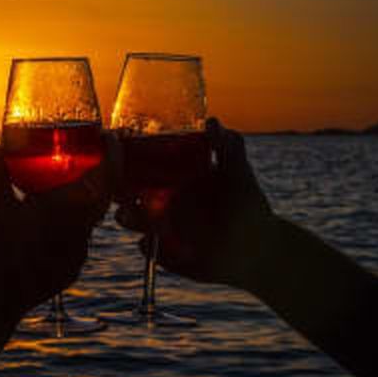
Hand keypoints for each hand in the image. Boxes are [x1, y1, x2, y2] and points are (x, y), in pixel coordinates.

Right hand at [0, 139, 114, 324]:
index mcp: (71, 212)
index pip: (108, 177)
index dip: (114, 154)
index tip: (109, 137)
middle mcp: (83, 231)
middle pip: (105, 194)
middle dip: (100, 171)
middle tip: (89, 151)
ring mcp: (81, 251)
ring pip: (93, 215)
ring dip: (87, 195)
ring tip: (69, 179)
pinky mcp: (74, 266)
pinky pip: (82, 234)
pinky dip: (76, 217)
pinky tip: (56, 214)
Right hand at [115, 118, 275, 290]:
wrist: (260, 245)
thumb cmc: (247, 204)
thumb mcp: (238, 172)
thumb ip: (228, 146)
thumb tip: (212, 121)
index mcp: (174, 180)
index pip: (141, 169)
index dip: (126, 164)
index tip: (117, 156)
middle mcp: (163, 204)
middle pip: (129, 194)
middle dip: (117, 190)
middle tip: (118, 188)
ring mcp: (163, 230)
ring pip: (135, 222)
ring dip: (127, 218)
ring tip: (127, 214)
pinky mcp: (169, 255)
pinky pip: (150, 250)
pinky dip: (146, 247)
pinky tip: (149, 243)